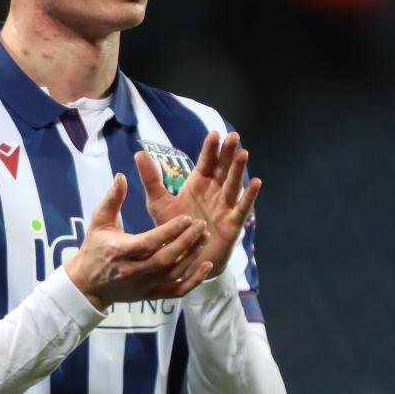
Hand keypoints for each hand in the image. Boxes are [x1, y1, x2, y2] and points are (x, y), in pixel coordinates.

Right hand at [64, 173, 212, 311]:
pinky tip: (207, 265)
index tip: (186, 218)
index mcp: (120, 251)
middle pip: (165, 259)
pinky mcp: (150, 296)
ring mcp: (143, 286)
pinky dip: (194, 281)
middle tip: (201, 225)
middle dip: (186, 242)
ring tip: (205, 237)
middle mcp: (133, 271)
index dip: (169, 231)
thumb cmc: (94, 249)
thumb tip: (121, 176)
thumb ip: (112, 199)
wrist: (87, 286)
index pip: (149, 242)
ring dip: (192, 257)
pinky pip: (176, 291)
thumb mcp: (98, 222)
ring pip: (173, 274)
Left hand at [134, 131, 260, 278]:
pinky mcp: (232, 223)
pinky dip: (249, 196)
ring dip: (238, 170)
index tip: (214, 134)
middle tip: (233, 137)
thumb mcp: (158, 203)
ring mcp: (224, 206)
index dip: (210, 149)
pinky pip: (241, 208)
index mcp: (197, 184)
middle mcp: (213, 192)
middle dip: (227, 153)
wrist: (184, 259)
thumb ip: (151, 179)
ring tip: (243, 153)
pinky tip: (256, 182)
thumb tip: (139, 153)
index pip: (205, 163)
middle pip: (222, 169)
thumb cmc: (174, 229)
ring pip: (232, 184)